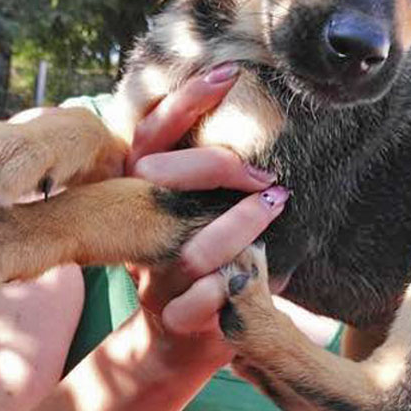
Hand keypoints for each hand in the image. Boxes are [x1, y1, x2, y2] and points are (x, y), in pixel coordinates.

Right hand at [123, 63, 287, 367]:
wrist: (175, 339)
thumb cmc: (199, 256)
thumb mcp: (198, 208)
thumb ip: (212, 175)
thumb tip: (265, 128)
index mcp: (139, 188)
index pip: (152, 133)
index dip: (188, 101)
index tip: (229, 71)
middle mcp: (134, 224)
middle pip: (159, 177)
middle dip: (217, 167)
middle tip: (267, 175)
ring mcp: (150, 271)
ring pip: (191, 246)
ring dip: (240, 226)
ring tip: (276, 207)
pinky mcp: (170, 315)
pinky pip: (200, 300)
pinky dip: (234, 284)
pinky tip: (258, 272)